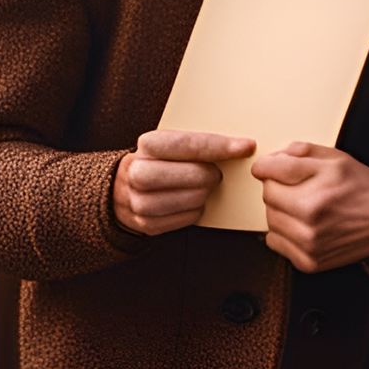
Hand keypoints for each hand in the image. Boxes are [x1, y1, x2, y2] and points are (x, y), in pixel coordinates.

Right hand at [112, 128, 254, 235]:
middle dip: (212, 174)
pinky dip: (197, 210)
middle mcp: (138, 172)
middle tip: (215, 173)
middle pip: (194, 174)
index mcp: (148, 144)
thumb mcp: (168, 144)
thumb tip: (240, 145)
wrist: (121, 188)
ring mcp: (139, 201)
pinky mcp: (146, 224)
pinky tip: (191, 202)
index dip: (221, 146)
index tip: (246, 146)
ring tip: (201, 187)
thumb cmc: (157, 161)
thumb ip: (196, 143)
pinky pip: (188, 219)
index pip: (190, 144)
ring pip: (193, 199)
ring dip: (205, 194)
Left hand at [251, 141, 368, 272]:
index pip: (268, 172)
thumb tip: (269, 160)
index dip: (268, 166)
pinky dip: (284, 232)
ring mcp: (308, 243)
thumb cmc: (361, 187)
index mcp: (316, 190)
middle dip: (279, 188)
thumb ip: (300, 152)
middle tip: (299, 187)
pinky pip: (275, 242)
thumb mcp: (335, 158)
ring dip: (280, 210)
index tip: (270, 167)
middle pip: (267, 197)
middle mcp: (310, 219)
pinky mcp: (308, 262)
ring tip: (303, 206)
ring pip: (269, 220)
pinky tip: (303, 225)